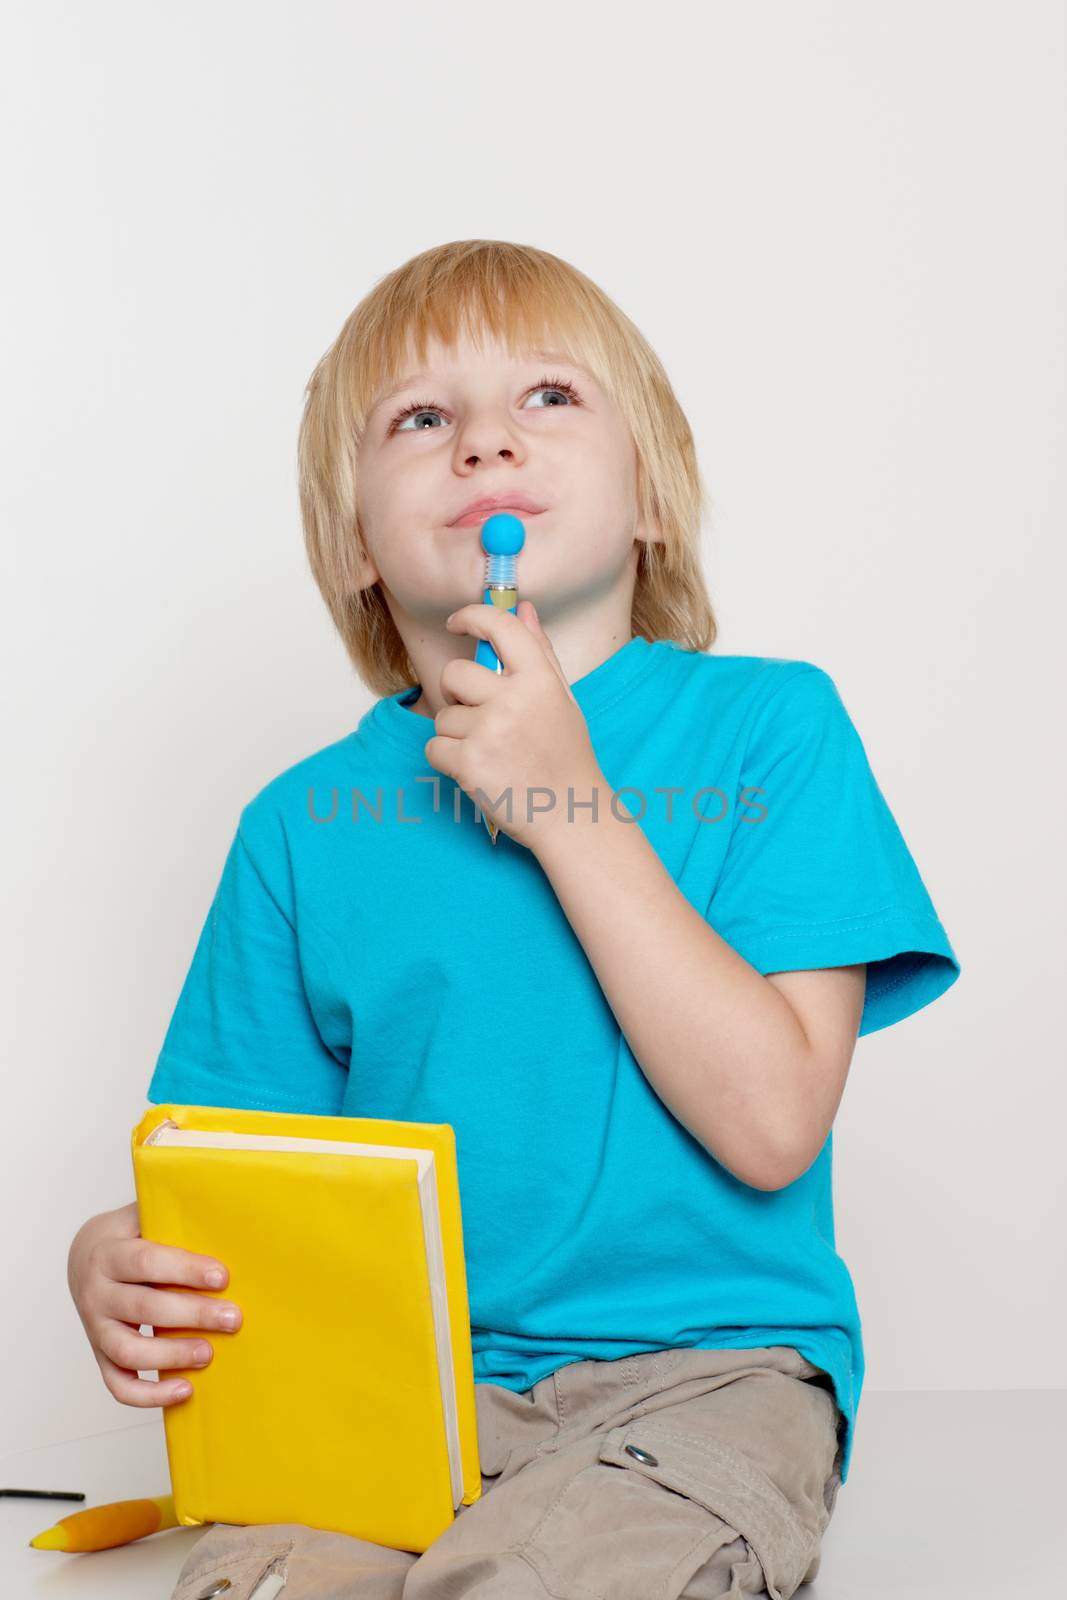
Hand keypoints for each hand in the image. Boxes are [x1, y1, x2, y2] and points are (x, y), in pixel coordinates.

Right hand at [67, 1200, 242, 1407]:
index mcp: (108, 1252)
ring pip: (128, 1351)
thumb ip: (173, 1217)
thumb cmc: (129, 1235)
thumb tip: (227, 1212)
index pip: (147, 1262)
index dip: (185, 1270)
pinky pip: (119, 1384)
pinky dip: (150, 1395)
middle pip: (144, 1307)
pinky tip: (185, 1390)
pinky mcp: (100, 1355)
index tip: (223, 1276)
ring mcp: (96, 1328)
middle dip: (192, 1314)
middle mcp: (96, 1292)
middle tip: (232, 1318)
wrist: (84, 1257)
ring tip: (208, 1354)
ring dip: (171, 1356)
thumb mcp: (142, 1216)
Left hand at [425, 600, 603, 850]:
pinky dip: (448, 760)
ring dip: (457, 734)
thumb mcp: (562, 699)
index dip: (471, 617)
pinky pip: (434, 747)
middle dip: (457, 695)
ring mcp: (489, 732)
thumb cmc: (566, 757)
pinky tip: (478, 770)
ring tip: (491, 753)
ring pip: (442, 717)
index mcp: (539, 679)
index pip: (499, 627)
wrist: (571, 815)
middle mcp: (513, 700)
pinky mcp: (469, 763)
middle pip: (454, 675)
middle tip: (480, 717)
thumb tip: (523, 608)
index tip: (457, 622)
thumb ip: (540, 652)